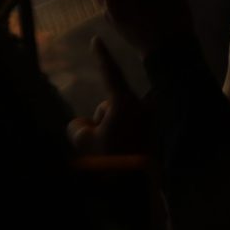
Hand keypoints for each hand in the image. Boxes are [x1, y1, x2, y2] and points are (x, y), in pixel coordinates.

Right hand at [66, 35, 150, 157]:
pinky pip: (128, 136)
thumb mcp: (84, 142)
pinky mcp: (152, 140)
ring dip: (112, 134)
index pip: (110, 73)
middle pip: (110, 107)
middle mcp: (140, 109)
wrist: (134, 189)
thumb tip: (82, 126)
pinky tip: (122, 160)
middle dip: (102, 122)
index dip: (101, 55)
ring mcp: (149, 124)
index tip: (96, 39)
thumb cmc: (111, 159)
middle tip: (102, 145)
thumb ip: (78, 128)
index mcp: (125, 103)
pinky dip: (123, 144)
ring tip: (113, 157)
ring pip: (119, 123)